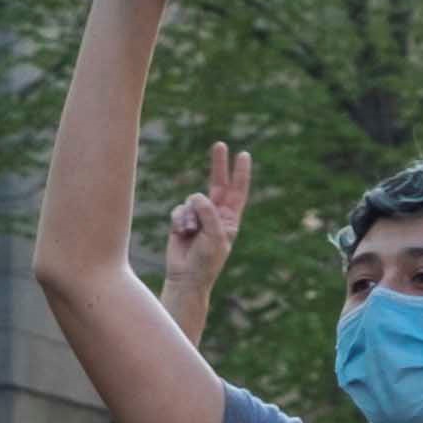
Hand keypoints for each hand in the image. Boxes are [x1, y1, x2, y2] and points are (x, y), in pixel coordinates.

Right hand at [154, 139, 251, 315]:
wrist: (186, 278)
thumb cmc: (206, 262)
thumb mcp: (215, 236)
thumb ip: (209, 212)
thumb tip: (197, 196)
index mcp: (230, 220)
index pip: (238, 191)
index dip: (240, 173)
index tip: (243, 154)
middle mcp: (215, 215)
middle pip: (217, 184)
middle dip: (218, 165)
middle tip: (220, 144)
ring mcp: (198, 217)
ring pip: (192, 200)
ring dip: (190, 215)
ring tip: (190, 233)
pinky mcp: (181, 221)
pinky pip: (179, 210)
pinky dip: (179, 220)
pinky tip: (181, 233)